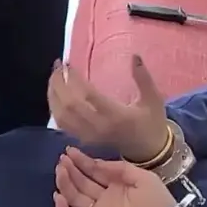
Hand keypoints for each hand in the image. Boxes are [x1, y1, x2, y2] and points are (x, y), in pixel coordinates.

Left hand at [48, 55, 168, 161]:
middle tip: (58, 66)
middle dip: (59, 84)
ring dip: (53, 95)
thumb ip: (144, 77)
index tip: (70, 64)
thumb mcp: (153, 98)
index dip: (75, 79)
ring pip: (62, 116)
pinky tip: (55, 94)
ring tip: (54, 77)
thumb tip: (134, 56)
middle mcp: (99, 127)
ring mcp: (89, 135)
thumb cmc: (151, 121)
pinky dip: (55, 108)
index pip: (89, 96)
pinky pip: (62, 124)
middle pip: (70, 105)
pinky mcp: (84, 139)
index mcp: (116, 116)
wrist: (148, 150)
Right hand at [54, 147, 177, 206]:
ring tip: (60, 171)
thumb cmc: (157, 201)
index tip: (69, 151)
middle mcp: (105, 197)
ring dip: (66, 184)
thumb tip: (96, 162)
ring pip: (76, 198)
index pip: (94, 170)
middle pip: (82, 182)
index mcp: (117, 184)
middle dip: (71, 170)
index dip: (82, 161)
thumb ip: (120, 169)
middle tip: (61, 160)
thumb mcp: (143, 177)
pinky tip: (58, 197)